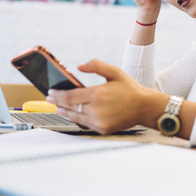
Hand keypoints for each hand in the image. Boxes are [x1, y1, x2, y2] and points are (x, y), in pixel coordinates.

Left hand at [46, 59, 165, 134]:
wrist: (145, 107)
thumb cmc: (130, 89)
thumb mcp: (115, 72)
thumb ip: (96, 66)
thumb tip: (79, 66)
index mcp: (97, 94)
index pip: (70, 96)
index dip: (57, 94)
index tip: (50, 92)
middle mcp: (96, 110)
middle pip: (70, 107)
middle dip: (57, 102)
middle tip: (50, 99)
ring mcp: (99, 121)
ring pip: (75, 117)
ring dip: (65, 112)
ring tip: (59, 107)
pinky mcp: (102, 129)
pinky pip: (84, 124)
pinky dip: (77, 119)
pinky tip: (73, 114)